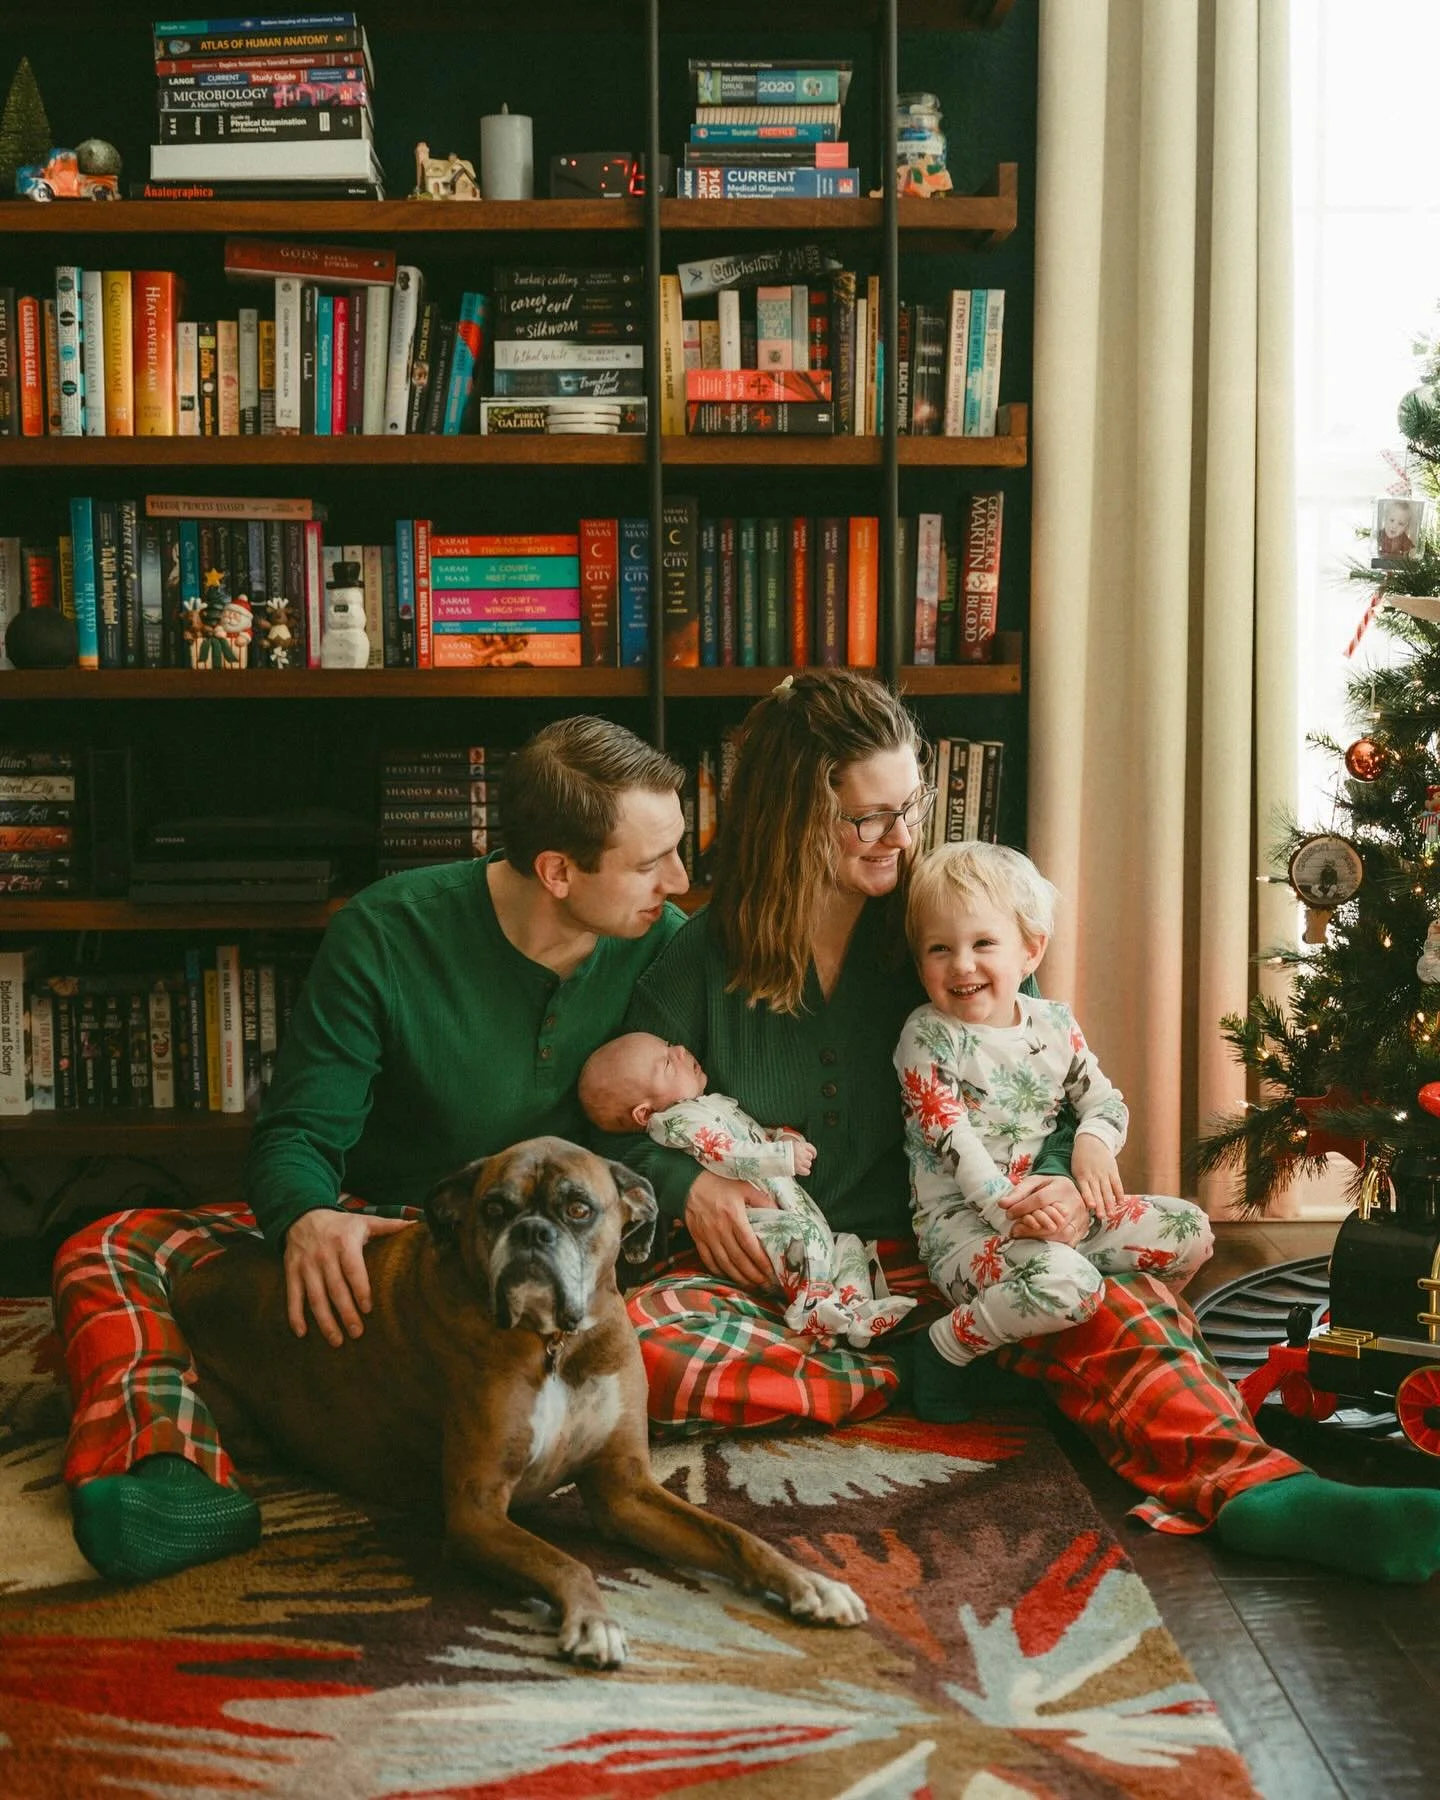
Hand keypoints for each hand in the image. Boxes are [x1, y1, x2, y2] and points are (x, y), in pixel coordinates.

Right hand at [284, 1208, 416, 1346]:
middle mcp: (324, 1255)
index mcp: (344, 1242)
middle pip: (335, 1288)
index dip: (360, 1289)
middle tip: (357, 1333)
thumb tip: (417, 1225)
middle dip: (346, 1312)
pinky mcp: (291, 1271)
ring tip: (337, 1340)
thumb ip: (389, 1225)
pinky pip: (292, 1296)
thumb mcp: (363, 1220)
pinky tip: (302, 1333)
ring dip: (325, 1321)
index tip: (368, 1309)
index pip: (353, 1269)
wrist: (303, 1215)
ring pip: (315, 1297)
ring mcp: (306, 1265)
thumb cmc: (340, 1224)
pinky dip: (295, 1315)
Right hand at [684, 1169, 777, 1288]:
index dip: (762, 1261)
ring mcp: (708, 1236)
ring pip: (725, 1264)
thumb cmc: (718, 1183)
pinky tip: (729, 1277)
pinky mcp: (698, 1239)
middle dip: (754, 1275)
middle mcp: (721, 1229)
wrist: (688, 1183)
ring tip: (752, 1286)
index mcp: (734, 1216)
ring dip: (739, 1278)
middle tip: (766, 1284)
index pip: (750, 1245)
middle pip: (739, 1259)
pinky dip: (719, 1272)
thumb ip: (762, 1200)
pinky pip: (708, 1261)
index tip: (772, 1271)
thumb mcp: (743, 1186)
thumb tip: (780, 1213)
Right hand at [782, 1132, 817, 1176]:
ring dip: (805, 1165)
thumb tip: (805, 1152)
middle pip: (810, 1157)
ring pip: (809, 1164)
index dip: (813, 1152)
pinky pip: (807, 1172)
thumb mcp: (789, 1145)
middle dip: (806, 1159)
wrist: (773, 1158)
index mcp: (799, 1145)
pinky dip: (805, 1172)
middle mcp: (801, 1152)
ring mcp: (800, 1160)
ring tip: (799, 1166)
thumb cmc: (779, 1152)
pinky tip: (802, 1171)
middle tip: (801, 1161)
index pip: (811, 1148)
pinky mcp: (798, 1168)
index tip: (813, 1155)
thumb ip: (797, 1148)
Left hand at [1002, 1174, 1087, 1244]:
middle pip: (1053, 1220)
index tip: (1009, 1214)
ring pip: (1062, 1234)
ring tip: (1024, 1234)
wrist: (1070, 1188)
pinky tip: (1039, 1240)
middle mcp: (1075, 1203)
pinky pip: (1069, 1242)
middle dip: (1031, 1227)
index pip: (1040, 1199)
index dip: (1023, 1208)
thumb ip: (1018, 1192)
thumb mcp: (1034, 1182)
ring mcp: (1081, 1218)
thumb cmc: (1049, 1185)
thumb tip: (1002, 1204)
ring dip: (1041, 1237)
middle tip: (1015, 1228)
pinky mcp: (1083, 1229)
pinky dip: (1053, 1243)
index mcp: (1062, 1188)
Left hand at [1071, 1136, 1126, 1220]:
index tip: (1092, 1207)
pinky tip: (1121, 1202)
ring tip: (1111, 1214)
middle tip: (1102, 1217)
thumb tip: (1082, 1201)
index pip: (1086, 1189)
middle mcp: (1093, 1175)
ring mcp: (1104, 1173)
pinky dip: (1119, 1193)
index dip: (1089, 1198)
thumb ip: (1079, 1183)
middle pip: (1098, 1193)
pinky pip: (1117, 1184)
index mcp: (1082, 1175)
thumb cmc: (1081, 1158)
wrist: (1091, 1140)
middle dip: (1100, 1206)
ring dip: (1110, 1203)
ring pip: (1108, 1190)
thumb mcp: (1075, 1169)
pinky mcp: (1113, 1171)